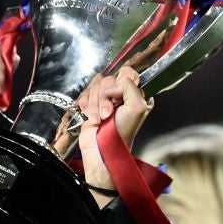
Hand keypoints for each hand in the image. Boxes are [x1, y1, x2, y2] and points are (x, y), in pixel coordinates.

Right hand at [75, 65, 154, 204]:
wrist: (101, 149)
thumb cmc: (121, 133)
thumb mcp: (137, 107)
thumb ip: (131, 87)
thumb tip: (113, 84)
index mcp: (136, 95)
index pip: (127, 73)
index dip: (119, 85)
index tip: (118, 100)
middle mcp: (122, 96)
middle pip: (108, 79)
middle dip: (104, 98)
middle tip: (107, 114)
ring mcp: (106, 100)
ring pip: (95, 85)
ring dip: (94, 103)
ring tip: (98, 119)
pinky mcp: (92, 105)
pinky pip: (85, 92)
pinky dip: (86, 105)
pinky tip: (90, 116)